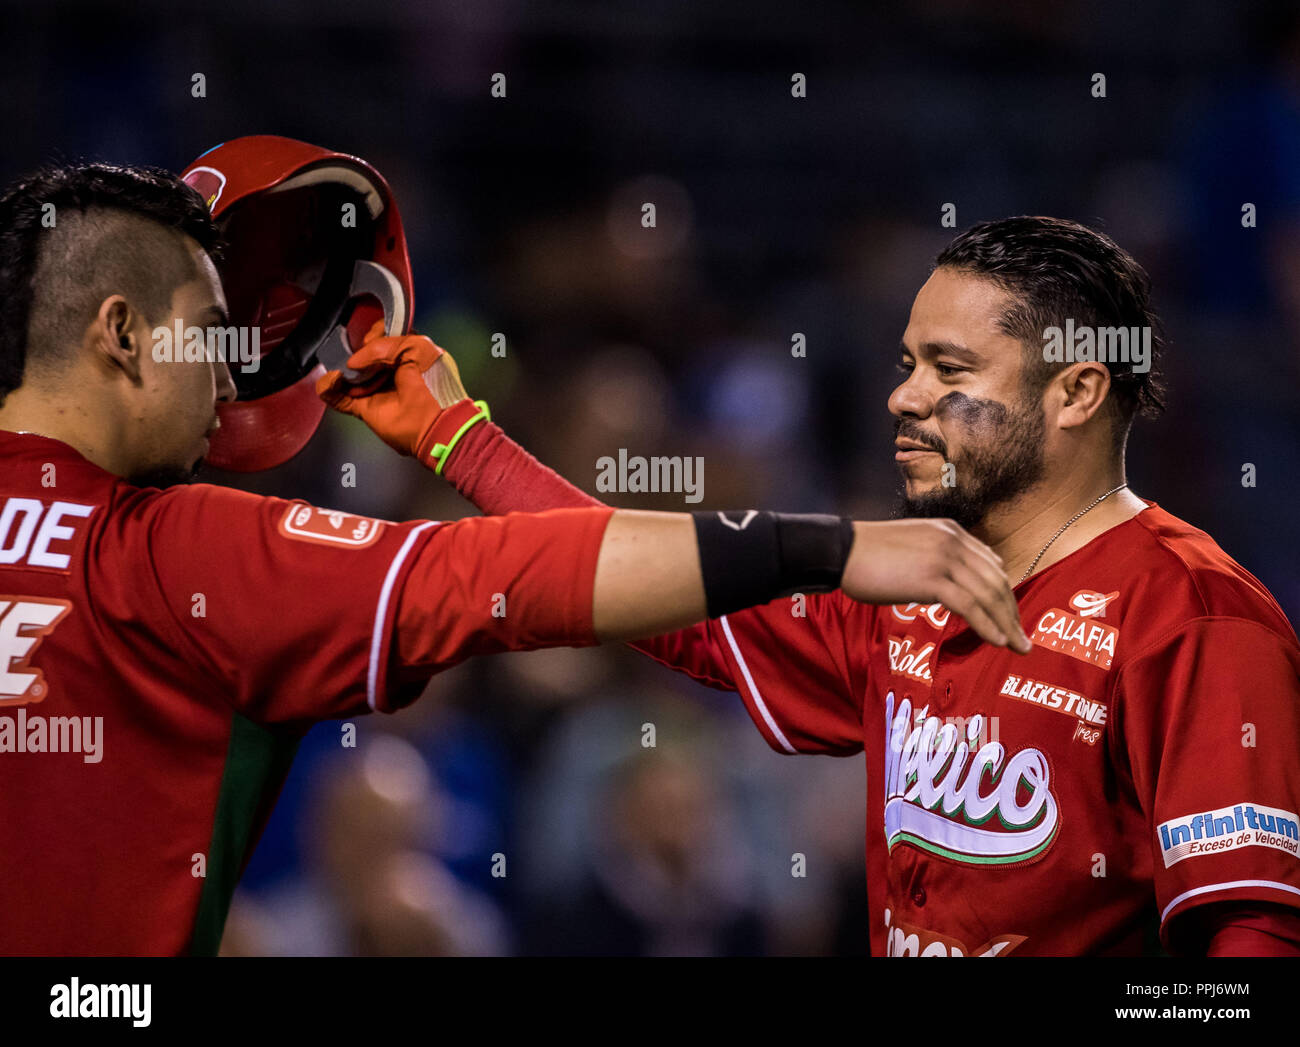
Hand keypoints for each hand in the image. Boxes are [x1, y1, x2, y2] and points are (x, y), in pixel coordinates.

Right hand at [316, 321, 472, 459]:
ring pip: (346, 373)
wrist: (438, 423)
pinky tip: (332, 380)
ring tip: (346, 371)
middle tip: (363, 359)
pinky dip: (328, 388)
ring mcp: (375, 389)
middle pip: (360, 352)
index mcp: (406, 353)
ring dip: (340, 369)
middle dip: (356, 352)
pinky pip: (337, 397)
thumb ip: (384, 344)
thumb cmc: (436, 385)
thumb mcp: (418, 348)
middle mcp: (389, 370)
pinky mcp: (364, 408)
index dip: (373, 333)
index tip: (372, 338)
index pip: (380, 335)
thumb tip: (354, 361)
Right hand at [840, 519, 1030, 651]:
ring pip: (987, 594)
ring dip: (1006, 624)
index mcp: (950, 532)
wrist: (840, 551)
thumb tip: (947, 588)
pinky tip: (996, 641)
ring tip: (1017, 647)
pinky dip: (987, 625)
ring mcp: (944, 558)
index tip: (1009, 616)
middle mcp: (953, 541)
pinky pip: (969, 605)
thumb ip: (935, 560)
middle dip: (1012, 612)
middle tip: (1023, 638)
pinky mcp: (931, 578)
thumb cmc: (867, 555)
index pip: (990, 564)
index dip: (1004, 594)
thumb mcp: (911, 548)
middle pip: (996, 580)